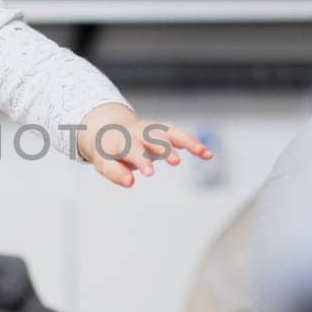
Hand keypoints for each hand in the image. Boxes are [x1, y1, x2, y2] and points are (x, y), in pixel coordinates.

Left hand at [76, 102, 211, 187]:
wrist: (110, 129)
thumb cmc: (108, 150)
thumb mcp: (104, 162)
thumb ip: (115, 172)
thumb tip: (130, 182)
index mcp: (121, 138)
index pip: (132, 148)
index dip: (141, 160)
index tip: (150, 173)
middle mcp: (139, 131)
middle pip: (154, 136)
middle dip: (166, 148)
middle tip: (176, 162)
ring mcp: (153, 130)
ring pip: (172, 132)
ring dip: (187, 141)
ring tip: (202, 152)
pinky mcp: (164, 131)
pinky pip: (181, 135)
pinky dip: (194, 143)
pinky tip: (207, 154)